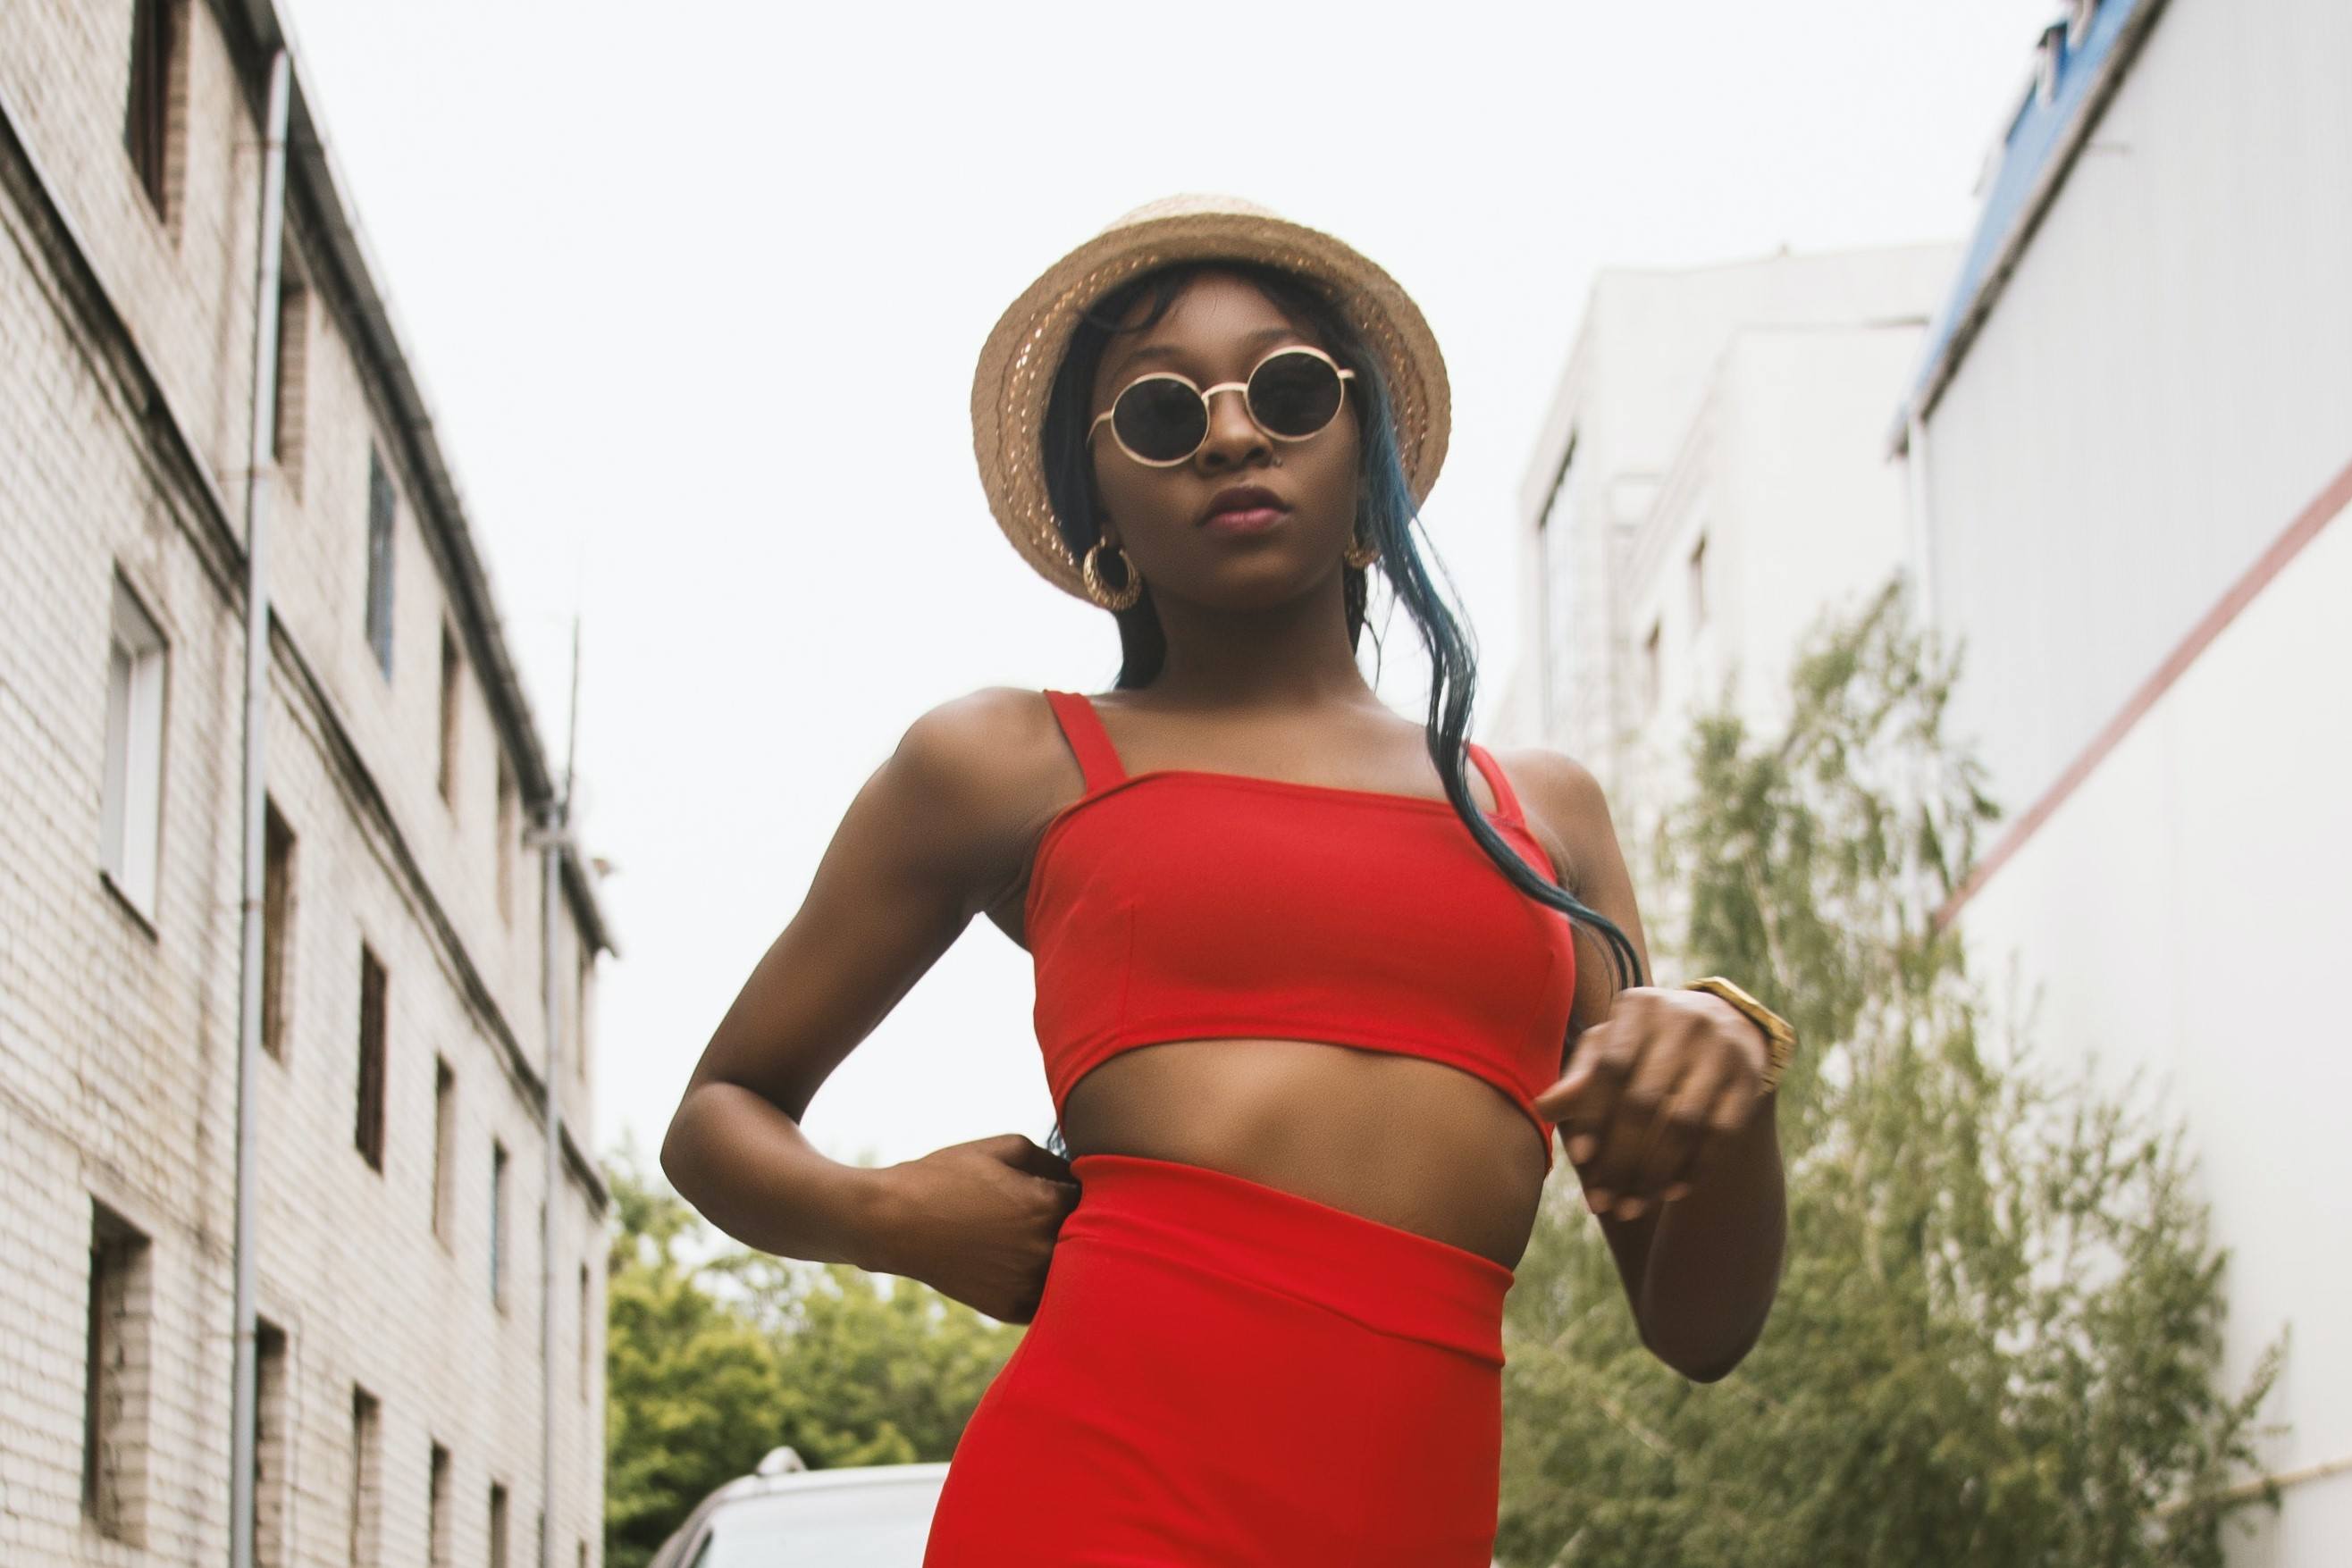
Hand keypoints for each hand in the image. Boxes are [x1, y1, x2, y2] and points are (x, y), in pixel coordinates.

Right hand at [874, 1133, 1081, 1323]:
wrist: (896, 1222)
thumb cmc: (948, 1176)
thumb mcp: (1004, 1148)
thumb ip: (1054, 1158)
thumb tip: (1081, 1174)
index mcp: (1048, 1206)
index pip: (1101, 1201)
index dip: (1089, 1193)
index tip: (1074, 1189)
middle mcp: (1044, 1249)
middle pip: (1094, 1242)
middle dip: (1086, 1227)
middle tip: (1065, 1217)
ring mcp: (1028, 1283)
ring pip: (1074, 1275)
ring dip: (1070, 1260)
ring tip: (1039, 1240)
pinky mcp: (1012, 1309)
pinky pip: (1050, 1300)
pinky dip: (1048, 1285)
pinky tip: (1028, 1264)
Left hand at [1533, 986, 1770, 1222]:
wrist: (1722, 1022)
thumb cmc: (1645, 1043)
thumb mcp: (1611, 1046)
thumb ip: (1581, 1078)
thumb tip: (1542, 1108)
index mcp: (1640, 1008)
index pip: (1611, 1067)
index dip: (1594, 1115)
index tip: (1581, 1160)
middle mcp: (1684, 1021)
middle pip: (1645, 1102)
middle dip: (1620, 1159)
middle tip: (1602, 1203)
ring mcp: (1722, 1050)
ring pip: (1684, 1125)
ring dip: (1654, 1175)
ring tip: (1629, 1208)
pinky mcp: (1749, 1080)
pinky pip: (1720, 1136)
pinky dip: (1694, 1169)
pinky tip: (1670, 1192)